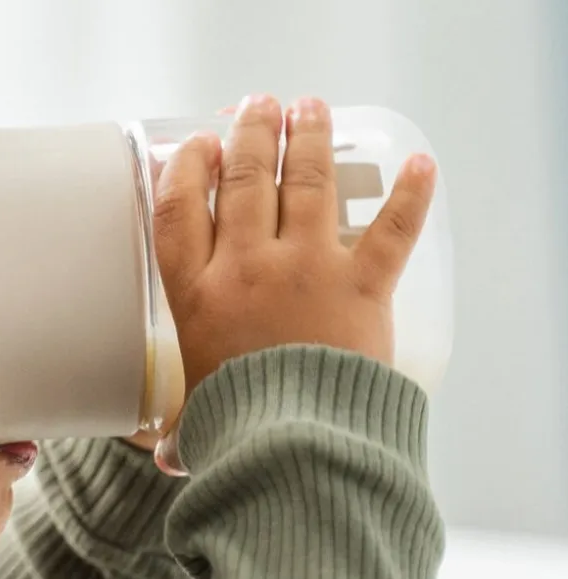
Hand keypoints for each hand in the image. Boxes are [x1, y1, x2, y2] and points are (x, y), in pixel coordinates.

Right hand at [152, 95, 436, 472]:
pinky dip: (411, 195)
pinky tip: (422, 165)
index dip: (185, 169)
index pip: (179, 210)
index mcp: (199, 296)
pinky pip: (392, 229)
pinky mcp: (363, 286)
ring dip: (308, 138)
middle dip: (249, 134)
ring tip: (309, 109)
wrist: (295, 447)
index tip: (196, 148)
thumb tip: (168, 458)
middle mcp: (247, 268)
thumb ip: (183, 433)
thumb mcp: (199, 424)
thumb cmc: (240, 433)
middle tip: (258, 109)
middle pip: (242, 178)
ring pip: (306, 182)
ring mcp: (307, 269)